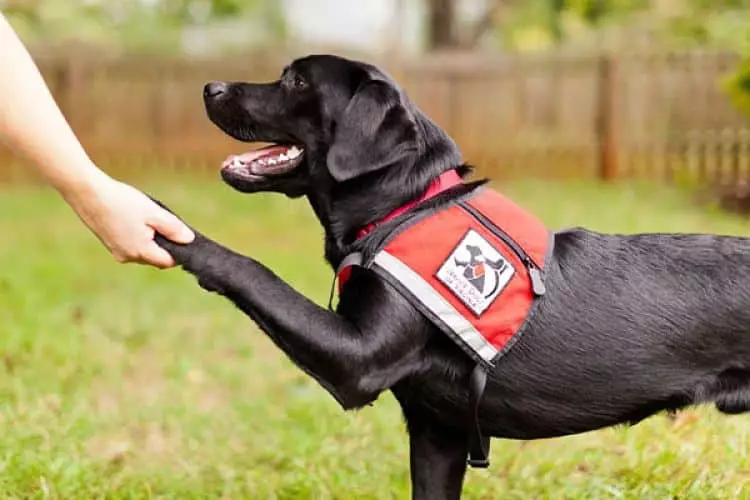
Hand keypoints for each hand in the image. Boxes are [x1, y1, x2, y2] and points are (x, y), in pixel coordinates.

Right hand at [64, 175, 194, 267]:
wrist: (88, 194)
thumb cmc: (122, 202)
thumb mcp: (154, 213)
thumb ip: (174, 229)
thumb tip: (189, 240)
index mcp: (141, 252)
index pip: (168, 262)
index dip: (178, 251)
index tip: (180, 235)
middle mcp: (127, 257)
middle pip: (155, 257)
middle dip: (164, 244)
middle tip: (163, 221)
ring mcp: (117, 252)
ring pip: (143, 251)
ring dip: (150, 239)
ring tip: (145, 217)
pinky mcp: (109, 244)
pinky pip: (130, 245)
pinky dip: (137, 236)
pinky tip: (133, 218)